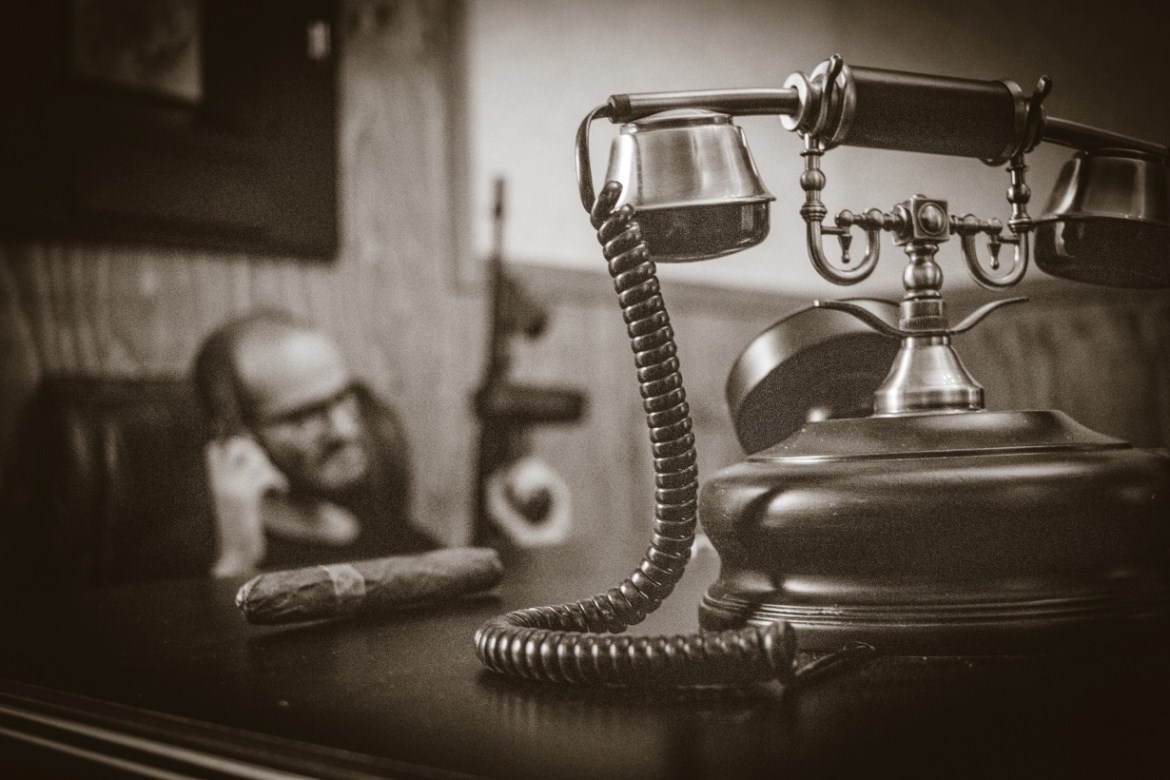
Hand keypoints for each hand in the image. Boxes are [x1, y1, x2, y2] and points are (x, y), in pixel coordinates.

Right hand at [205, 435, 288, 576]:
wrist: (234, 555)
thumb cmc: (235, 529)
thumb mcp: (231, 501)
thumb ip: (235, 481)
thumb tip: (251, 453)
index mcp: (212, 483)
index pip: (215, 448)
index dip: (234, 442)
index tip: (250, 449)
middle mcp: (218, 482)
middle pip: (236, 445)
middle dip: (254, 451)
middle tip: (263, 467)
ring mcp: (231, 488)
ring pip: (254, 459)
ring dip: (269, 468)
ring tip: (273, 482)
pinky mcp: (246, 498)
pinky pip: (265, 476)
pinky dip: (278, 481)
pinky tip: (281, 491)